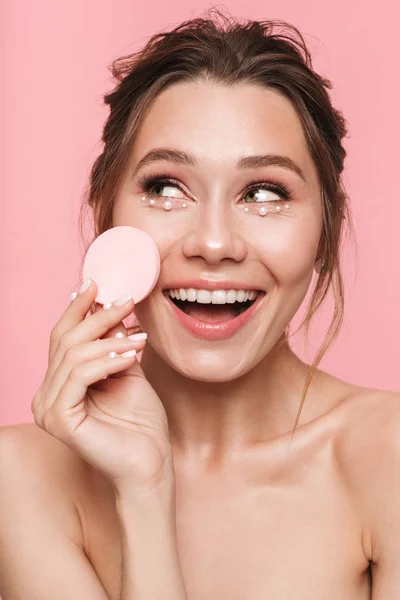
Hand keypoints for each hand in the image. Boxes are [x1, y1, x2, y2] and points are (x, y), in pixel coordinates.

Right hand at [31, 278, 173, 494]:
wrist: (152, 462)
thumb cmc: (141, 421)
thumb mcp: (126, 370)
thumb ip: (113, 343)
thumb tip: (109, 306)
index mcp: (58, 385)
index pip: (61, 338)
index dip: (76, 309)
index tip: (95, 284)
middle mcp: (45, 396)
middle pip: (64, 341)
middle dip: (98, 317)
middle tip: (127, 303)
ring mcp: (48, 409)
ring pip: (73, 354)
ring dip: (110, 340)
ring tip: (139, 339)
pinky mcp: (59, 419)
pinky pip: (79, 375)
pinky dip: (106, 360)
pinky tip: (131, 356)